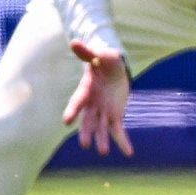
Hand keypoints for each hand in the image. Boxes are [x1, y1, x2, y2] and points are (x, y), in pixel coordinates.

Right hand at [62, 40, 132, 156]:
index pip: (77, 103)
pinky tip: (128, 153)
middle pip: (87, 121)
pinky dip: (123, 142)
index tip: (66, 121)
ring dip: (102, 140)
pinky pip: (119, 131)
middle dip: (86, 132)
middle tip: (85, 144)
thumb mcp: (99, 56)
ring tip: (102, 152)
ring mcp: (103, 112)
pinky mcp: (115, 116)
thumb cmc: (105, 61)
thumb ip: (87, 53)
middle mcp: (92, 105)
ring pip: (101, 128)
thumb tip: (74, 42)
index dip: (72, 111)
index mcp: (85, 91)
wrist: (114, 69)